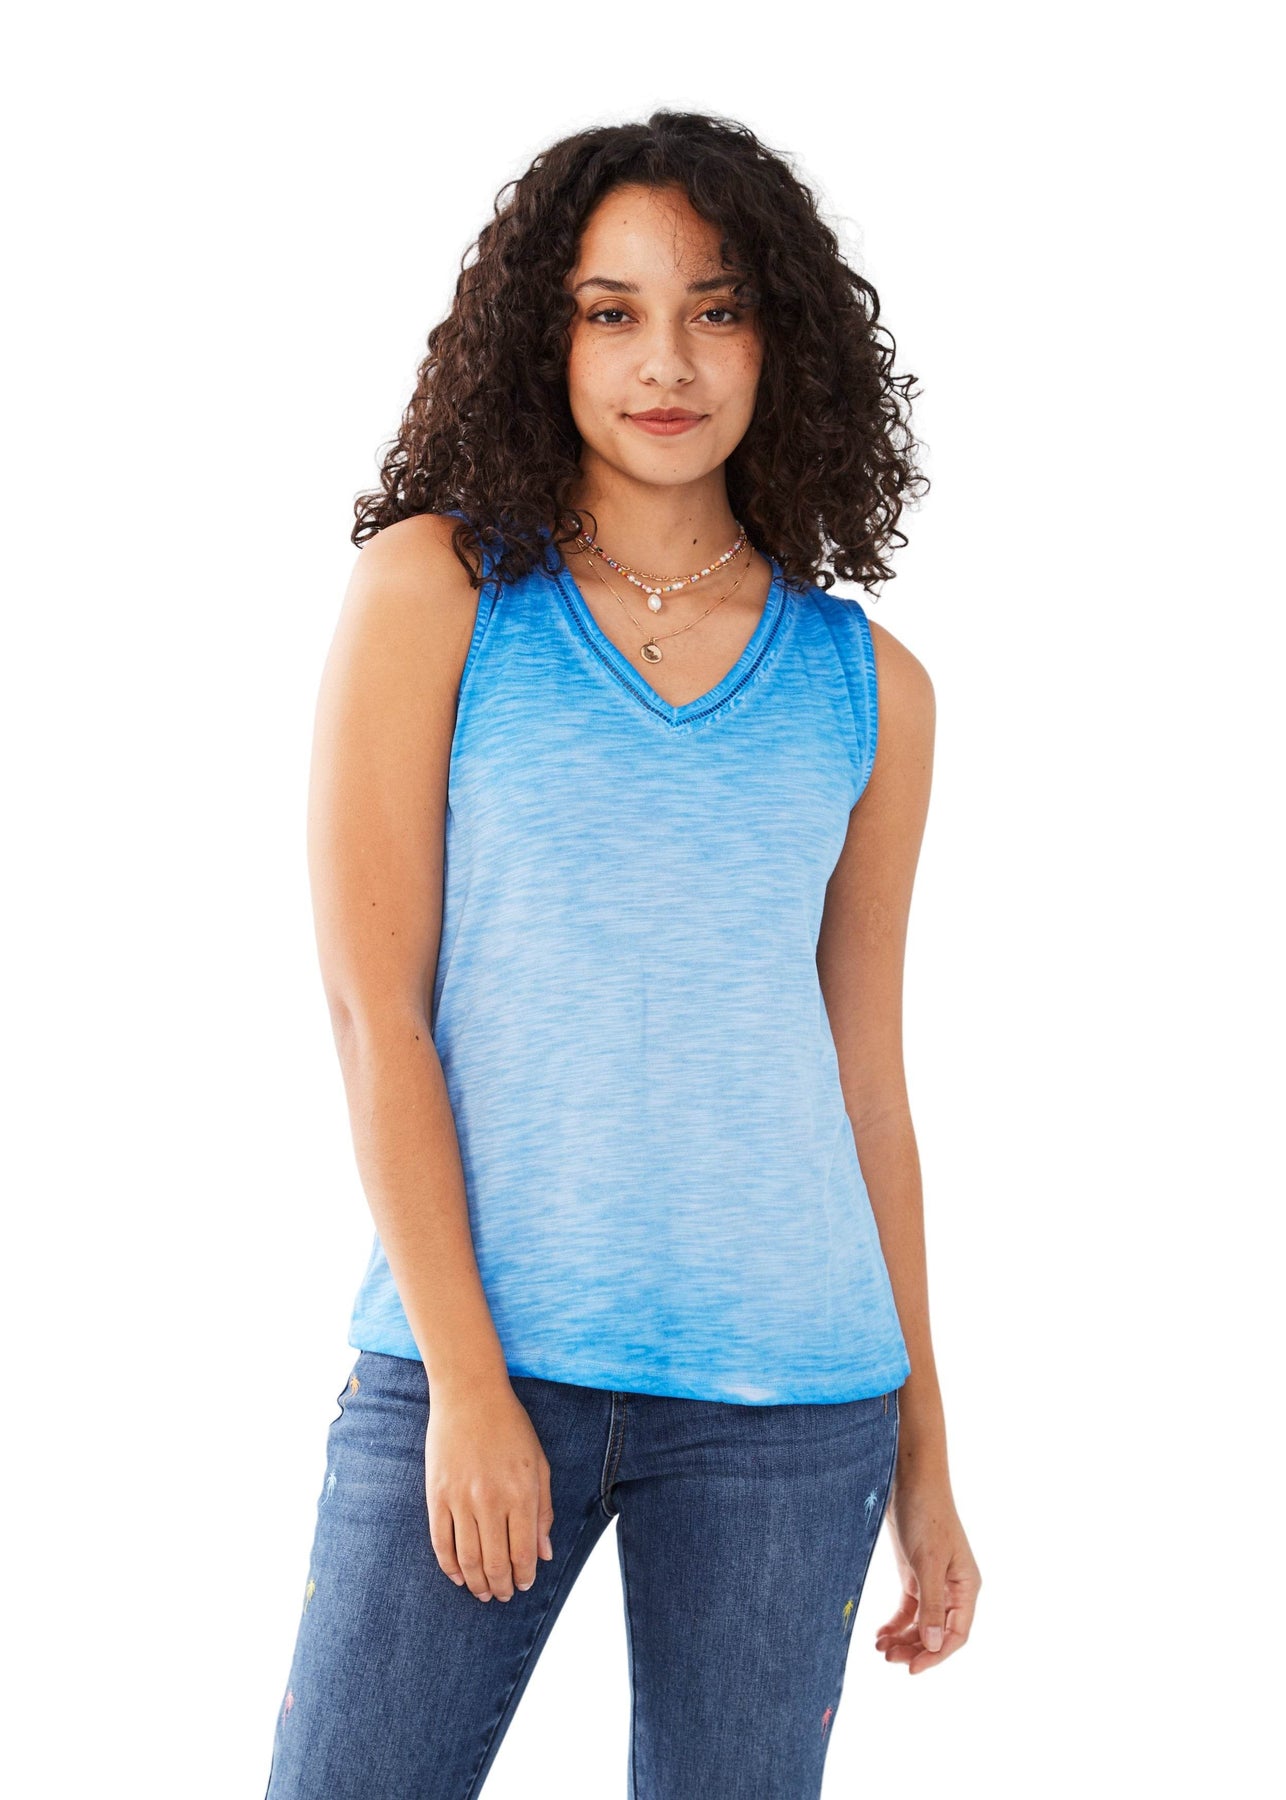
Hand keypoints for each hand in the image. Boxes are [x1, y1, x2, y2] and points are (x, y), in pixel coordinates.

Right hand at [424, 1381, 554, 1602]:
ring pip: (467, 1559)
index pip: (523, 1553)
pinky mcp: (436, 1495)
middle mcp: (491, 1501)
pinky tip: (458, 1576)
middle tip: (502, 1596)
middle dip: (500, 1587)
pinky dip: (448, 1566)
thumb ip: (544, 1511)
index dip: (524, 1576)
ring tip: (482, 1592)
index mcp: (522, 1494)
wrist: (470, 1395)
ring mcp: (460, 1499)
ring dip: (476, 1583)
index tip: (523, 1585)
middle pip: (494, 1563)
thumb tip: (544, 1554)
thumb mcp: (539, 1464)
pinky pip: (440, 1541)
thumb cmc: (511, 1427)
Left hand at [875, 1475, 980, 1672]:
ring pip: (922, 1623)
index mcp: (966, 1588)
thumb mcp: (928, 1562)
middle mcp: (953, 1588)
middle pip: (938, 1633)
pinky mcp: (915, 1573)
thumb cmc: (926, 1516)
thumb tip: (935, 1645)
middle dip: (915, 1648)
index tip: (912, 1669)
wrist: (910, 1479)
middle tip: (888, 1659)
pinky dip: (896, 1623)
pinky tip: (881, 1634)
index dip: (936, 1655)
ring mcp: (934, 1581)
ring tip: (881, 1649)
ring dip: (904, 1638)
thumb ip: (932, 1605)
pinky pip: (909, 1608)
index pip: (956, 1634)